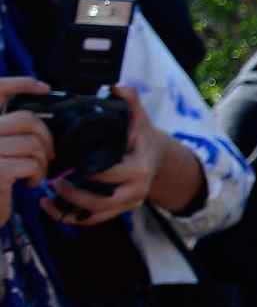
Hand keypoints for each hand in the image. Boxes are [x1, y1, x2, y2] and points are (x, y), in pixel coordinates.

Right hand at [0, 78, 53, 225]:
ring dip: (42, 161)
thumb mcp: (3, 151)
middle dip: (46, 138)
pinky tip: (28, 183)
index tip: (44, 87)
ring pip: (33, 144)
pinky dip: (37, 175)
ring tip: (34, 173)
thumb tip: (42, 109)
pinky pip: (31, 164)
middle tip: (47, 155)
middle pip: (26, 119)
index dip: (20, 83)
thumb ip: (13, 130)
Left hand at [42, 85, 162, 226]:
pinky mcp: (119, 211)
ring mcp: (128, 203)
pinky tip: (51, 207)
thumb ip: (130, 101)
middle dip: (73, 193)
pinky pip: (93, 220)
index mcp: (140, 168)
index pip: (110, 173)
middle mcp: (136, 190)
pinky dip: (71, 217)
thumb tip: (116, 86)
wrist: (158, 159)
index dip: (87, 170)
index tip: (68, 161)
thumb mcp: (140, 118)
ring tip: (48, 195)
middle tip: (53, 181)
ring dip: (68, 208)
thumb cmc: (142, 137)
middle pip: (101, 200)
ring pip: (95, 214)